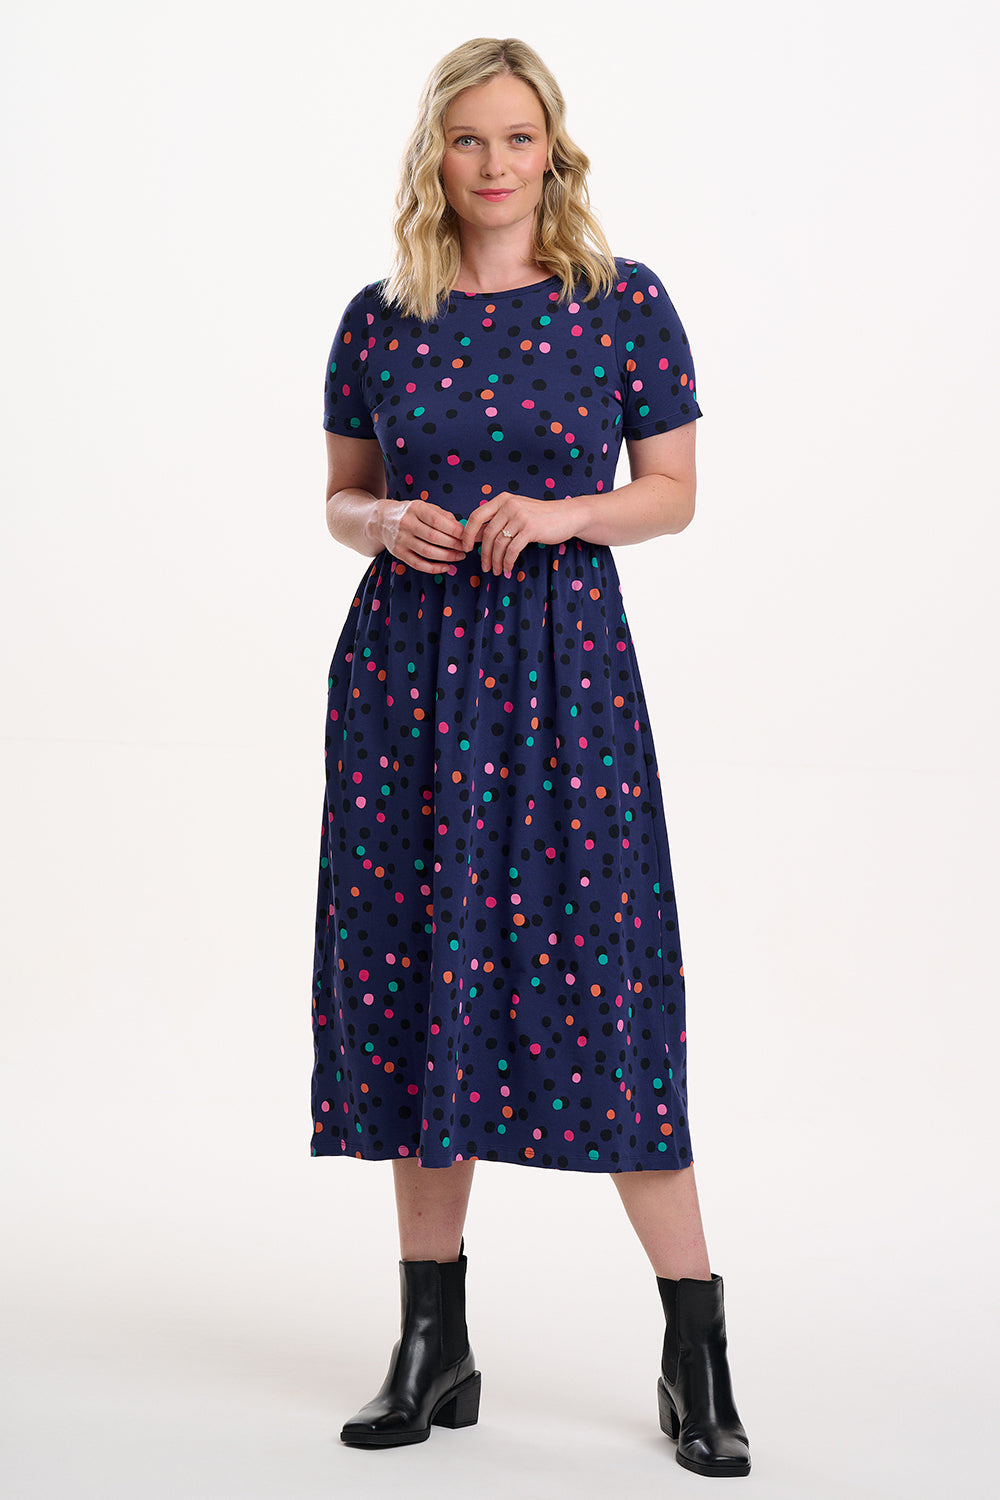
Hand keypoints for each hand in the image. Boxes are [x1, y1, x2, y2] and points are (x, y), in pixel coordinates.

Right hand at [379, 499, 467, 573]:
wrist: (381, 520)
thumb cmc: (410, 513)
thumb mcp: (424, 507)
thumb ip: (443, 515)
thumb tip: (461, 528)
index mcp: (416, 508)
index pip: (438, 521)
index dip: (455, 530)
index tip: (467, 536)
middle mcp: (406, 523)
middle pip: (434, 537)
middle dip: (454, 544)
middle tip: (466, 548)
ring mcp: (401, 539)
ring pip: (427, 552)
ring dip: (447, 556)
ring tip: (459, 557)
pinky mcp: (398, 553)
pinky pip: (418, 564)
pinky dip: (434, 568)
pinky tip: (446, 567)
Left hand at [461, 492, 583, 575]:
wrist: (567, 515)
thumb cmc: (539, 517)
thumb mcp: (515, 513)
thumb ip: (497, 521)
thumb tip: (475, 537)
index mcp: (502, 499)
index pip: (476, 516)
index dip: (468, 534)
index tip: (466, 548)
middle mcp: (509, 505)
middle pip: (488, 534)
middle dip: (483, 554)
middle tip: (484, 567)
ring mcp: (520, 516)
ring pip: (499, 544)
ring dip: (496, 561)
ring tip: (497, 571)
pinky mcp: (530, 529)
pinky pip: (512, 550)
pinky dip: (508, 562)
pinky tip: (508, 569)